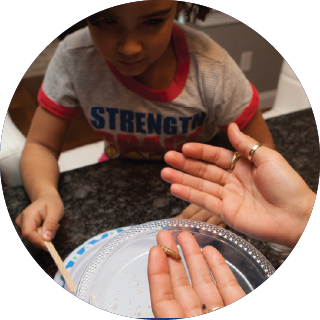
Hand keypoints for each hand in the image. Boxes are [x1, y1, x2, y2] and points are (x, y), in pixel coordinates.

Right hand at [15, 192, 63, 249]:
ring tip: (53, 224)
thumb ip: (51, 224)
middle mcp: (21, 221)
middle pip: (30, 238)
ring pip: (33, 239)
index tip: (48, 245)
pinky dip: (43, 235)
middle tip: (55, 227)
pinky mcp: (26, 229)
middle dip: (44, 237)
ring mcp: (22, 226)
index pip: (28, 233)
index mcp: (28, 215)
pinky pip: (35, 237)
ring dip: (45, 235)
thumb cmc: (51, 203)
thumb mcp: (55, 211)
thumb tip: (46, 238)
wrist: (47, 198)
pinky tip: (48, 226)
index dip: (37, 241)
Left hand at [148, 230, 245, 317]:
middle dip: (173, 258)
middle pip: (181, 287)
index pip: (164, 300)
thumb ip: (170, 313)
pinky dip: (220, 267)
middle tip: (165, 236)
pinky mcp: (240, 306)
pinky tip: (210, 250)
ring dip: (194, 257)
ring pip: (204, 283)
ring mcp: (220, 312)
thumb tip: (157, 305)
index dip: (157, 275)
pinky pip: (228, 286)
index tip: (155, 250)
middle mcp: (199, 318)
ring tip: (185, 236)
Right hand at [161, 123, 315, 247]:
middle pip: (204, 170)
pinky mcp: (226, 213)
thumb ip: (245, 144)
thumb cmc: (288, 185)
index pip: (216, 156)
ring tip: (165, 173)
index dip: (200, 152)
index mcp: (243, 165)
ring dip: (182, 179)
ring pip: (200, 186)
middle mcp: (233, 180)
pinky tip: (175, 188)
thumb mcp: (267, 157)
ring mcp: (228, 197)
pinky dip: (189, 195)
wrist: (297, 216)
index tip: (184, 147)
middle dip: (185, 164)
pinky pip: (204, 201)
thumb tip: (231, 126)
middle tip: (167, 158)